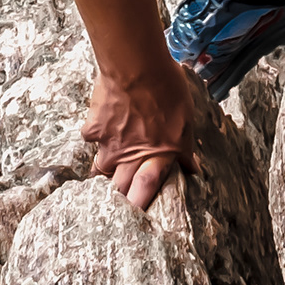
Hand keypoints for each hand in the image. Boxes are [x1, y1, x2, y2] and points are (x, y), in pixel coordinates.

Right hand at [81, 57, 201, 211]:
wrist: (135, 65)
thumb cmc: (166, 86)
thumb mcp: (186, 118)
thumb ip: (186, 147)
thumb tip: (193, 168)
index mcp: (160, 153)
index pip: (148, 190)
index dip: (140, 206)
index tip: (137, 219)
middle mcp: (133, 154)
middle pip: (120, 189)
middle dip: (119, 198)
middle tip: (118, 203)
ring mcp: (111, 144)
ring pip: (102, 169)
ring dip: (105, 173)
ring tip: (106, 174)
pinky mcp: (93, 130)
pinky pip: (91, 140)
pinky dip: (95, 137)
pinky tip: (100, 128)